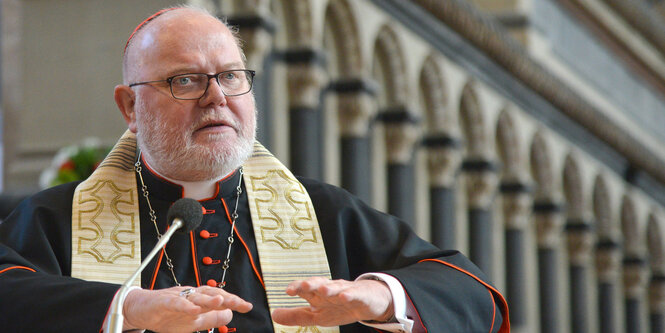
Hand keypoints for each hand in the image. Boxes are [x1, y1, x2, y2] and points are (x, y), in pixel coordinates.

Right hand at [121, 286, 252, 332]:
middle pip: (211, 294)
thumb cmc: (168, 314)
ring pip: (195, 296)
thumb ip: (211, 318)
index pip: (219, 298)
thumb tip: (230, 315)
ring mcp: (177, 297)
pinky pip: (176, 303)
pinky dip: (185, 305)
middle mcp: (191, 295)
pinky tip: (193, 309)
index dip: (233, 301)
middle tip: (239, 303)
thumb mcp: (193, 321)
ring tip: (221, 302)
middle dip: (226, 298)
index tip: (248, 306)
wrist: (141, 310)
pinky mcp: (163, 302)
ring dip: (209, 299)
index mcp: (199, 299)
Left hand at [271, 277, 393, 326]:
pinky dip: (349, 294)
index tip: (288, 291)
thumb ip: (296, 315)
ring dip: (330, 288)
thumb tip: (274, 315)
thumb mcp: (316, 315)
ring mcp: (345, 290)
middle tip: (303, 286)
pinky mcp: (360, 295)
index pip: (306, 289)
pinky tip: (345, 297)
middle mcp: (330, 289)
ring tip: (323, 290)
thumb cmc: (339, 307)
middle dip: (312, 284)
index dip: (297, 288)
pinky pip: (354, 294)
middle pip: (319, 284)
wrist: (367, 302)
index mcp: (318, 294)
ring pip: (336, 287)